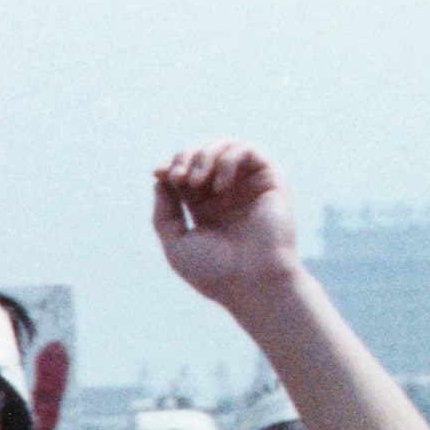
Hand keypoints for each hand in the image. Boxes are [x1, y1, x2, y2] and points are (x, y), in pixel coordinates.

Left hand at [153, 143, 301, 310]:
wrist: (251, 282)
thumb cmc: (214, 271)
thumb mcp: (176, 242)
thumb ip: (165, 212)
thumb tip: (160, 179)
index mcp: (204, 207)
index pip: (184, 173)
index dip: (171, 166)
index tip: (159, 173)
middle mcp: (227, 194)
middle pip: (202, 154)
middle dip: (185, 157)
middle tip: (179, 178)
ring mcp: (248, 185)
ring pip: (225, 146)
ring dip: (204, 156)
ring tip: (195, 181)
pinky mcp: (270, 180)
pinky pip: (247, 151)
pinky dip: (228, 160)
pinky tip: (221, 187)